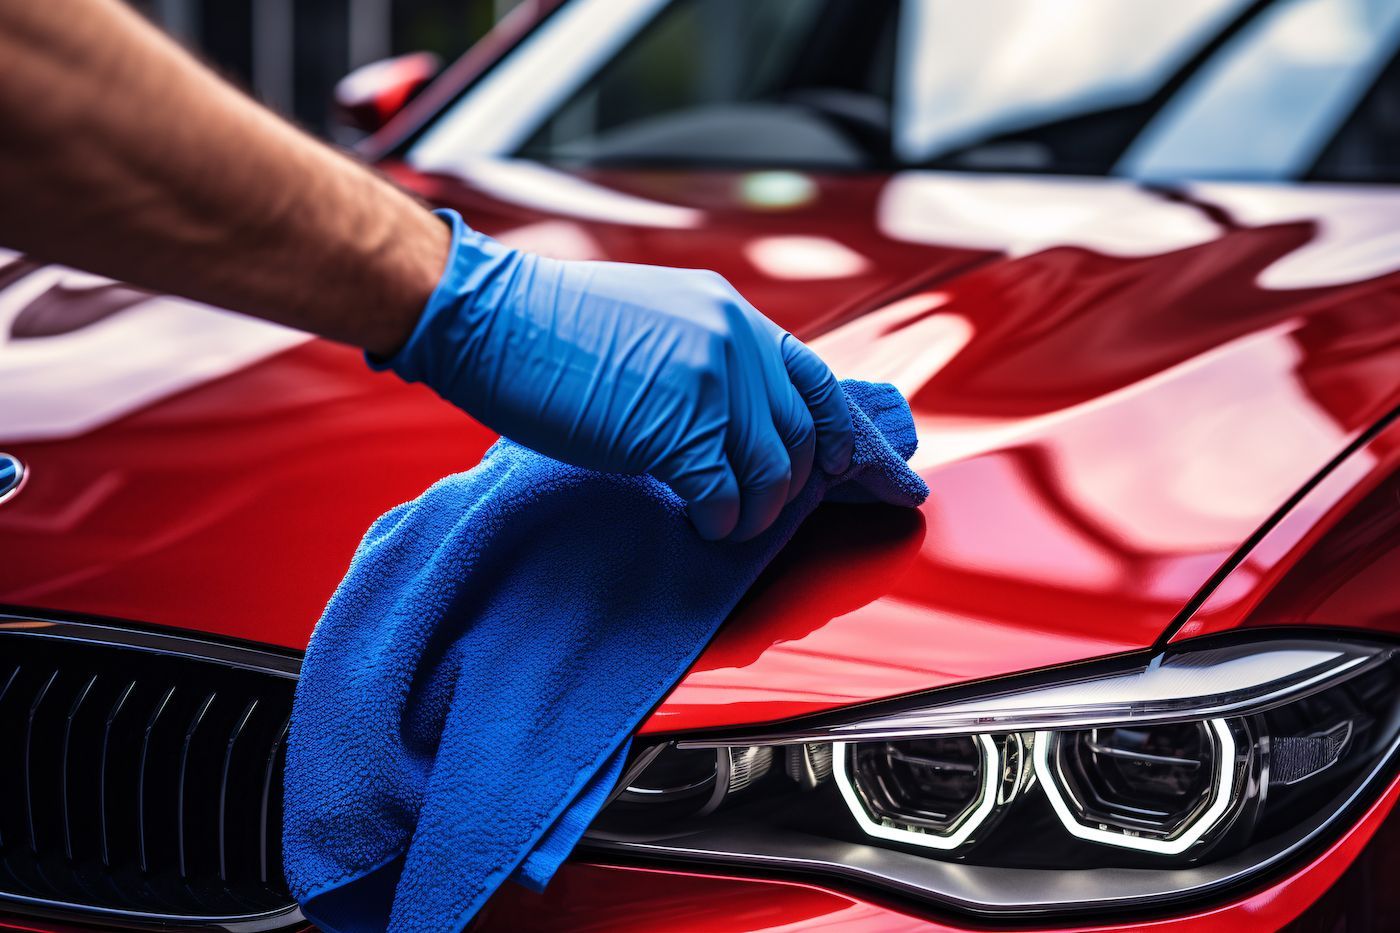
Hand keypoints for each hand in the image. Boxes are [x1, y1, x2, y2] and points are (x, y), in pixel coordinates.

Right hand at [376, 210, 853, 540]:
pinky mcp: (674, 429)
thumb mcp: (654, 322)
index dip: (847, 433)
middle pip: (800, 436)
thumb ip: (706, 361)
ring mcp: (708, 383)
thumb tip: (736, 423)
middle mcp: (733, 341)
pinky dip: (720, 521)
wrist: (490, 317)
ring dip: (755, 512)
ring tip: (726, 524)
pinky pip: (724, 494)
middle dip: (791, 489)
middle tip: (759, 513)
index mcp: (730, 314)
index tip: (866, 472)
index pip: (814, 380)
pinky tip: (700, 523)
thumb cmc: (553, 328)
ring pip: (772, 472)